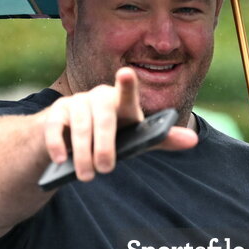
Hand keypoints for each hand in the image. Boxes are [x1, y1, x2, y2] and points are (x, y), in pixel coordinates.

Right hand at [42, 67, 197, 181]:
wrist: (73, 140)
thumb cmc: (112, 136)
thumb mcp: (136, 138)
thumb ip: (161, 138)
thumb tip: (194, 140)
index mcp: (122, 102)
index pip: (127, 93)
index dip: (127, 84)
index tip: (126, 73)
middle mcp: (99, 97)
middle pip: (103, 117)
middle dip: (104, 143)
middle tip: (106, 169)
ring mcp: (76, 103)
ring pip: (79, 125)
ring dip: (82, 151)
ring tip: (87, 175)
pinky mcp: (55, 113)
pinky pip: (55, 127)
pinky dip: (57, 144)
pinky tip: (61, 161)